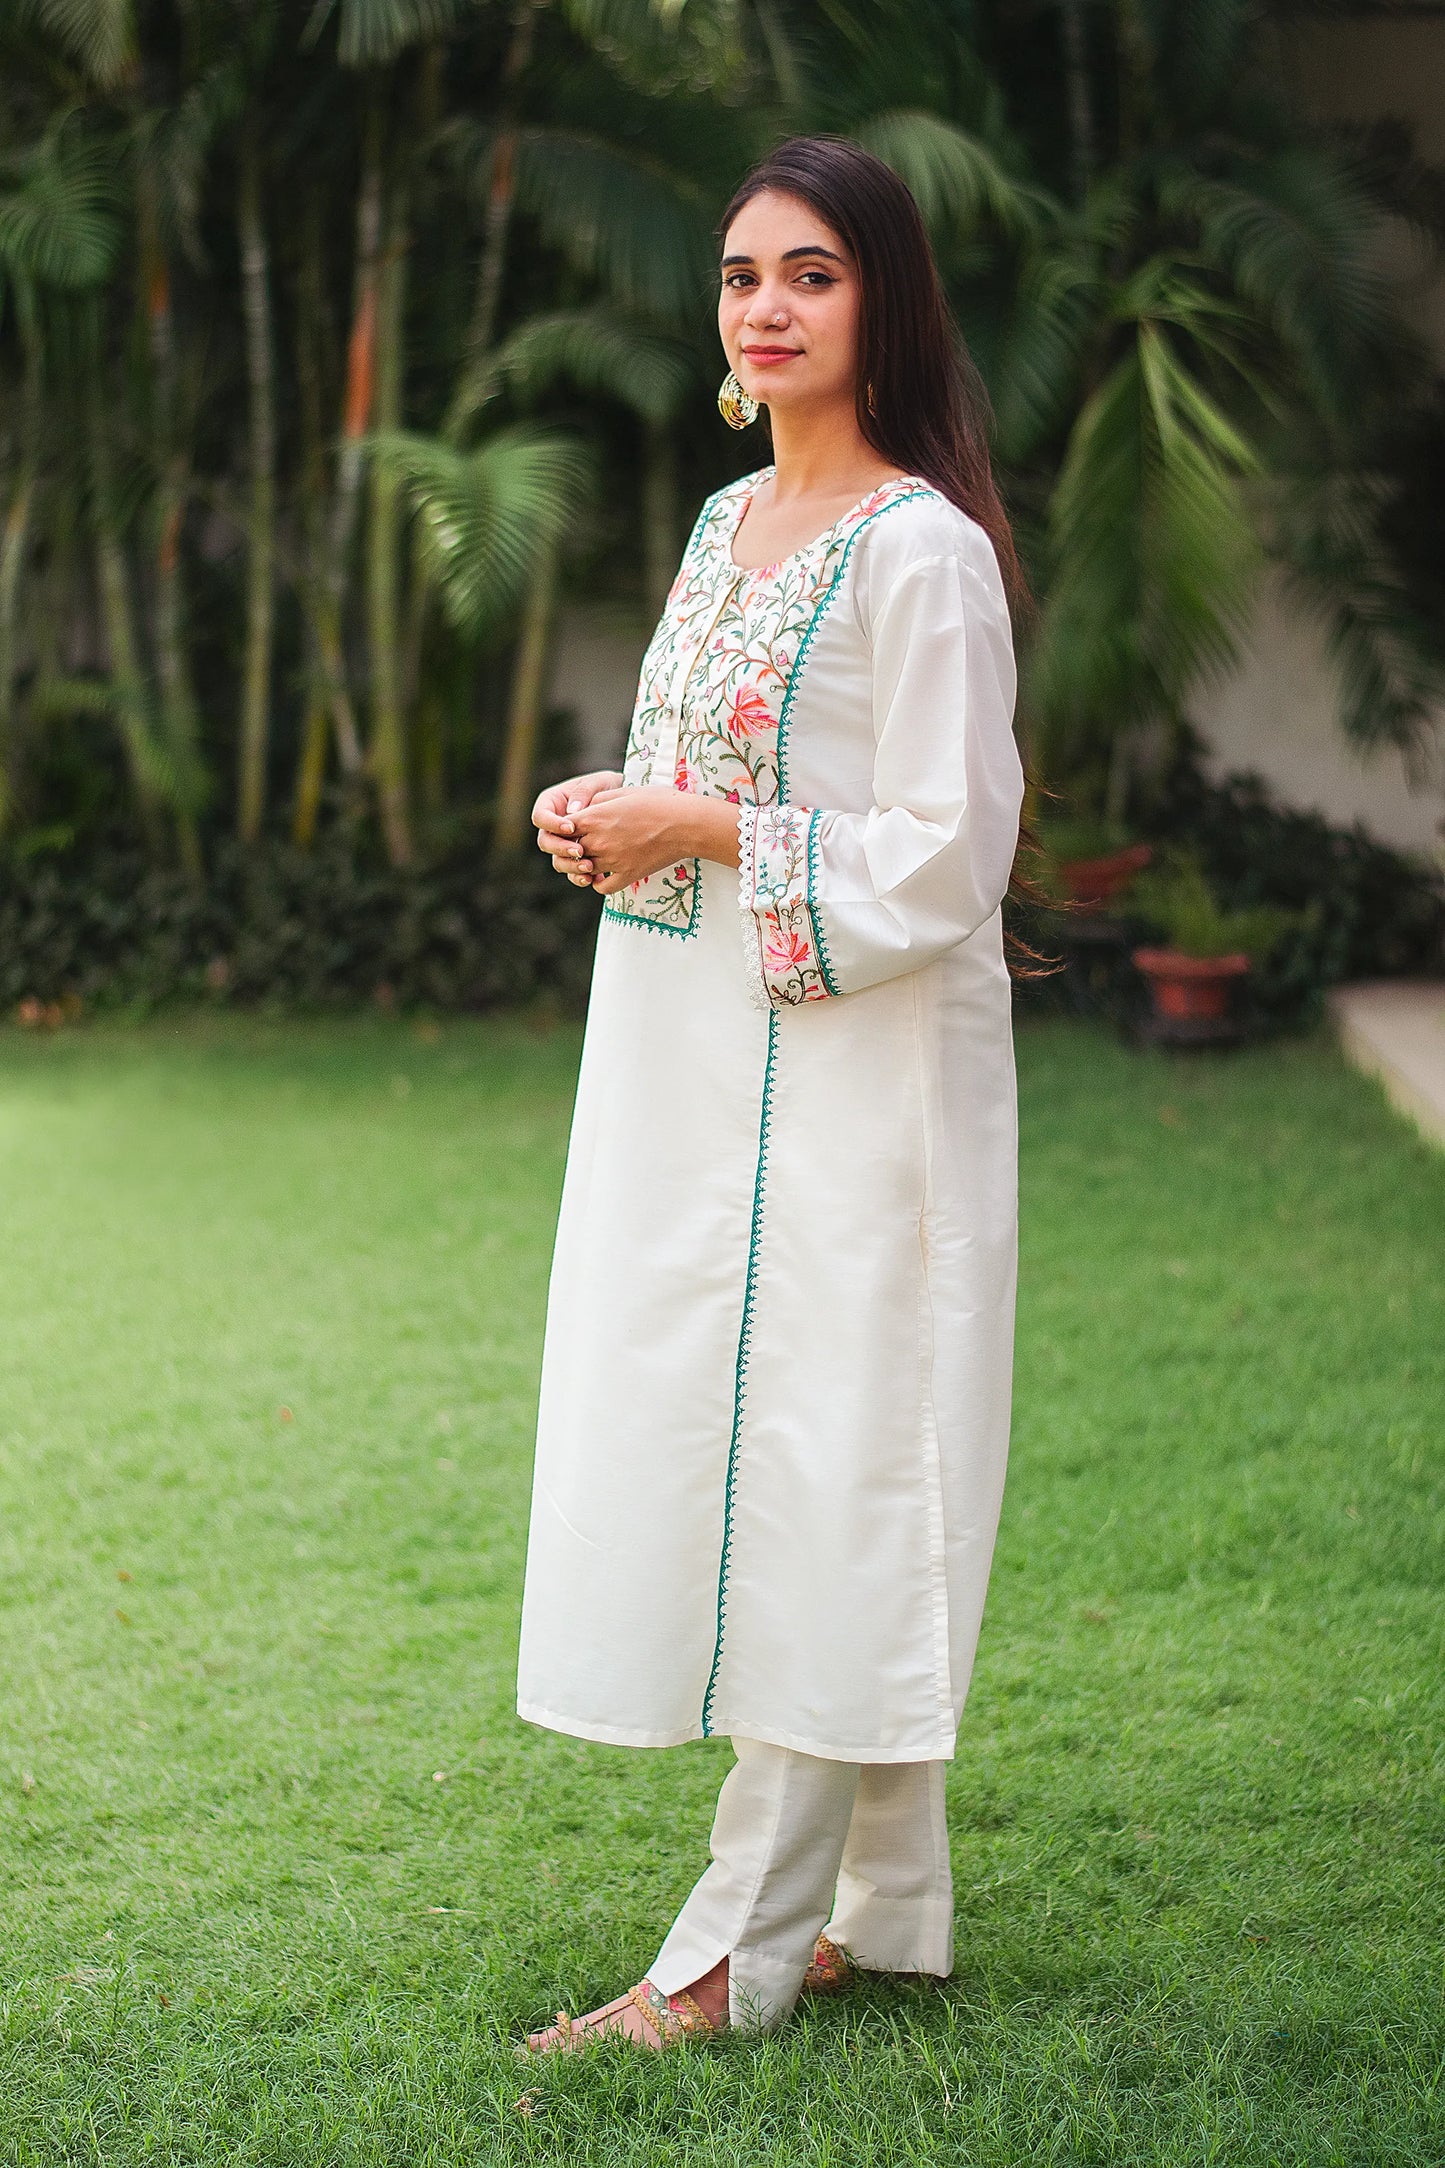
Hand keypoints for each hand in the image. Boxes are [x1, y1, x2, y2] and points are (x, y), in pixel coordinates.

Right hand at [532, 769, 623, 885]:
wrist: (623, 804)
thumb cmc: (605, 786)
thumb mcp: (596, 782)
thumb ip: (584, 792)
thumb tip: (572, 811)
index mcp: (551, 804)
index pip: (540, 817)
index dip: (552, 825)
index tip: (571, 828)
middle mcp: (553, 826)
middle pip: (545, 842)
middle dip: (561, 849)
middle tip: (580, 851)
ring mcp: (564, 844)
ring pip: (557, 860)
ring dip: (570, 866)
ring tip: (589, 867)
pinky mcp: (576, 858)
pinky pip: (572, 872)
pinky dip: (580, 877)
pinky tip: (593, 878)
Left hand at [572, 786, 739, 892]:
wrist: (686, 824)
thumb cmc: (658, 802)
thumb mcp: (624, 791)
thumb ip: (599, 799)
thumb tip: (583, 807)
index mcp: (594, 817)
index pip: (562, 828)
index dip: (564, 827)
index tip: (573, 826)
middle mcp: (599, 841)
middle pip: (569, 850)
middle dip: (571, 847)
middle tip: (581, 843)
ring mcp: (612, 860)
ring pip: (583, 870)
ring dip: (583, 866)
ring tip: (592, 858)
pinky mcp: (627, 875)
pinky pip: (602, 888)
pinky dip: (598, 884)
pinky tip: (603, 876)